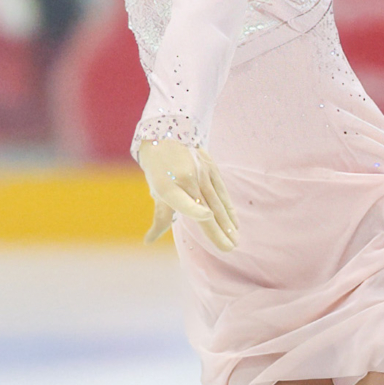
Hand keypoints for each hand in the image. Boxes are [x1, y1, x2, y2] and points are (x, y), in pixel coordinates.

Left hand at [136, 137, 238, 251]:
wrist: (167, 136)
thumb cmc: (159, 169)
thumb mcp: (157, 191)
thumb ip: (160, 219)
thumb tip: (148, 241)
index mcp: (167, 186)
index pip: (181, 200)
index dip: (194, 208)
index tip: (206, 216)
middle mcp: (185, 179)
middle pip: (205, 208)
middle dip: (219, 230)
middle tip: (230, 248)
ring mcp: (201, 172)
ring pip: (217, 202)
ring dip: (227, 223)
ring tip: (235, 240)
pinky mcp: (211, 167)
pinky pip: (222, 192)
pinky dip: (229, 209)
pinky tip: (235, 222)